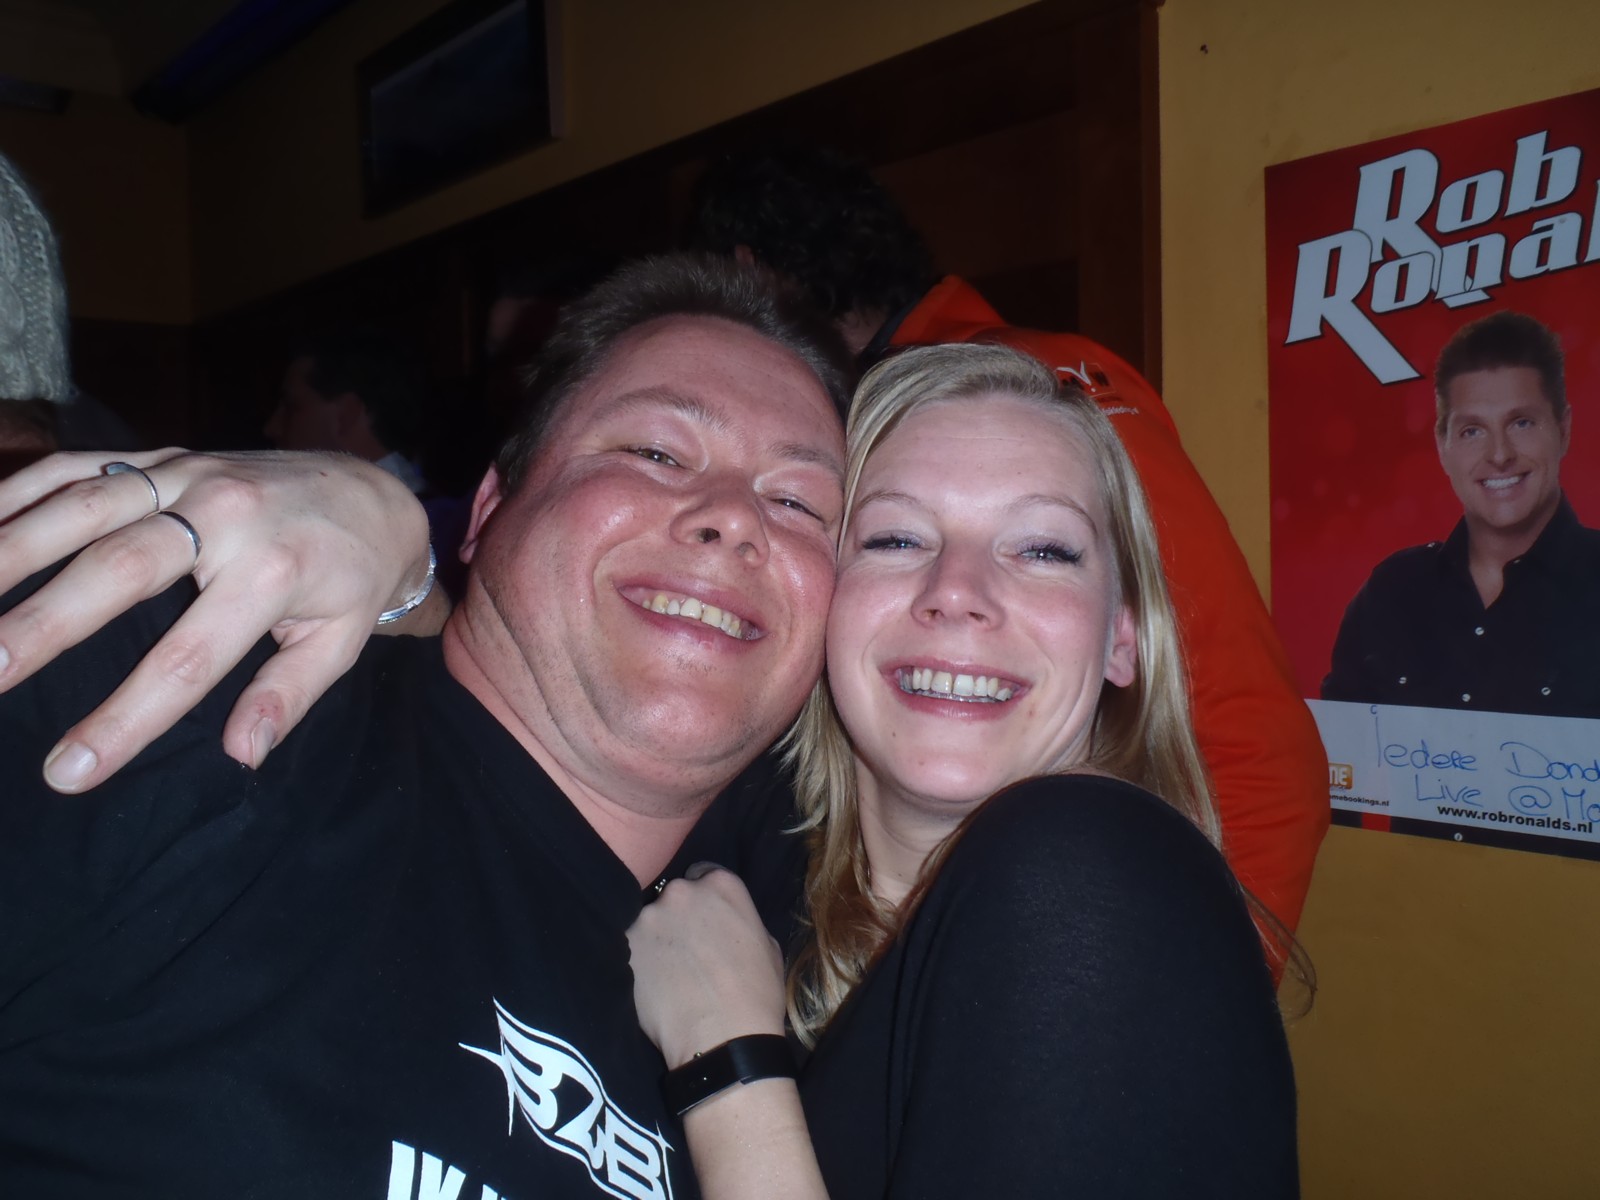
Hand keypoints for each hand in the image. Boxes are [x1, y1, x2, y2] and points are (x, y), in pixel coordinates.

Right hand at [0, 449, 433, 791]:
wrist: (372, 492)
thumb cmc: (351, 579)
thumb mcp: (341, 642)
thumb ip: (289, 695)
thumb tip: (243, 754)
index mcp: (273, 572)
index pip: (188, 658)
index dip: (126, 718)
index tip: (68, 771)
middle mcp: (225, 516)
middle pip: (116, 571)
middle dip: (41, 626)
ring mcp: (187, 476)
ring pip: (83, 507)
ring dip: (10, 550)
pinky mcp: (163, 456)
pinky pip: (79, 467)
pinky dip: (18, 495)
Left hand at [627, 865, 786, 1067]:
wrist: (722, 1037)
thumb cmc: (756, 995)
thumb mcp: (767, 946)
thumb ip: (741, 921)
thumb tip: (727, 924)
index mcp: (722, 885)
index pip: (703, 874)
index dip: (703, 899)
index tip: (703, 920)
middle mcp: (682, 891)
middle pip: (673, 896)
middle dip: (678, 917)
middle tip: (686, 951)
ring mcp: (650, 916)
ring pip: (649, 922)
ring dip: (655, 940)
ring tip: (666, 974)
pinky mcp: (626, 945)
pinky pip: (630, 947)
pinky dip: (637, 961)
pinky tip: (651, 985)